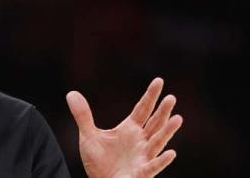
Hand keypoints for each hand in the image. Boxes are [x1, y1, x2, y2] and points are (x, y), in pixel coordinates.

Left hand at [66, 77, 182, 177]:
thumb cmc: (99, 162)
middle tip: (171, 97)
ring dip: (167, 131)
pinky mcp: (142, 173)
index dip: (150, 95)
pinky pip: (153, 166)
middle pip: (154, 123)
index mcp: (130, 130)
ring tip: (178, 118)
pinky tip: (171, 153)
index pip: (143, 109)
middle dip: (162, 111)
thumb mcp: (89, 137)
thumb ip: (83, 116)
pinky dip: (161, 160)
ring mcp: (143, 157)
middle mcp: (141, 141)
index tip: (159, 80)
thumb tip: (71, 93)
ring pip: (158, 142)